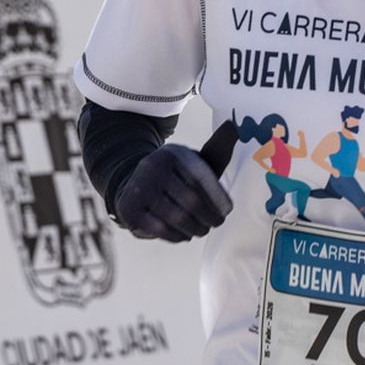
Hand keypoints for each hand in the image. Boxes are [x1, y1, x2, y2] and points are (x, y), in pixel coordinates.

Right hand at [114, 144, 232, 241]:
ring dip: (195, 229)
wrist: (134, 183)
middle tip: (216, 223)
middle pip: (191, 201)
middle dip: (209, 217)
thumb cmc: (176, 175)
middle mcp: (153, 167)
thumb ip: (216, 150)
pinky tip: (185, 234)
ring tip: (202, 230)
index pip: (201, 178)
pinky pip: (161, 230)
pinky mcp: (130, 210)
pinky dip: (177, 236)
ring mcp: (139, 189)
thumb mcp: (193, 160)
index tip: (227, 210)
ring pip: (177, 218)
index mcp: (173, 153)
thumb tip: (234, 127)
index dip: (218, 197)